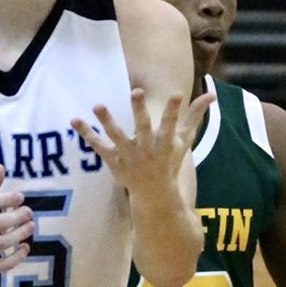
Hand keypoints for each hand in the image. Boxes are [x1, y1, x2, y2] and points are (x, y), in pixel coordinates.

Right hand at [0, 165, 32, 284]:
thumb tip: (1, 167)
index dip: (4, 199)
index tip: (20, 197)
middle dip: (16, 217)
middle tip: (29, 212)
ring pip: (0, 244)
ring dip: (19, 234)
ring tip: (31, 226)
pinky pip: (1, 265)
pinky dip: (16, 257)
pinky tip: (25, 247)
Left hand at [71, 89, 214, 197]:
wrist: (155, 195)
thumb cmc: (170, 161)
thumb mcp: (184, 141)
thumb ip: (195, 117)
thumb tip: (211, 94)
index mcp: (165, 143)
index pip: (171, 124)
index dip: (174, 110)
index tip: (176, 93)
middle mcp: (147, 149)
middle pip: (144, 128)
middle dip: (140, 111)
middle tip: (136, 91)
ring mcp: (129, 156)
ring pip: (117, 137)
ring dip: (107, 121)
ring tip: (97, 105)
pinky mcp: (114, 161)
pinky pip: (98, 146)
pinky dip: (86, 134)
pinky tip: (74, 120)